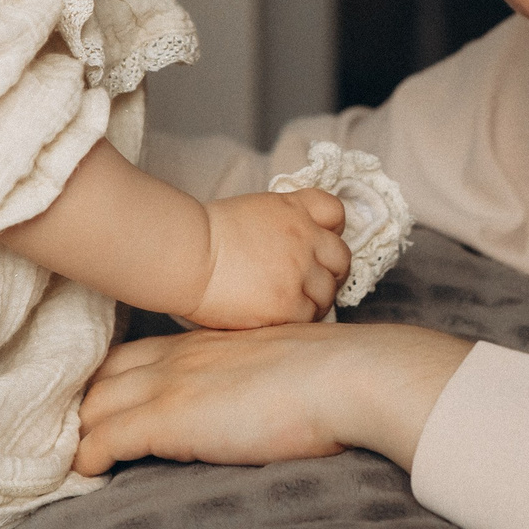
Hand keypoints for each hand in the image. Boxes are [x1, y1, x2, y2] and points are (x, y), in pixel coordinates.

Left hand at [75, 322, 474, 476]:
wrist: (345, 375)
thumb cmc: (329, 374)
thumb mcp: (277, 364)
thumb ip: (247, 376)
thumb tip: (252, 401)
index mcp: (204, 343)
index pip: (134, 355)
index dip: (113, 381)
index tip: (104, 407)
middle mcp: (177, 357)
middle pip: (103, 377)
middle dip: (86, 406)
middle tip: (78, 438)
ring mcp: (168, 386)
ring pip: (95, 405)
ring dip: (81, 433)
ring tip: (76, 461)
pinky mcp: (168, 419)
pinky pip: (104, 438)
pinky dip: (88, 457)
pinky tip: (88, 473)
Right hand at [182, 188, 351, 329]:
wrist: (187, 256)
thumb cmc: (207, 236)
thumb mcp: (254, 211)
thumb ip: (284, 223)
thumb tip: (296, 246)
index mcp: (294, 210)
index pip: (336, 214)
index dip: (330, 231)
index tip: (318, 245)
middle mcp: (305, 238)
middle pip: (340, 258)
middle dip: (329, 271)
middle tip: (309, 283)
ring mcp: (299, 272)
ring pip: (328, 292)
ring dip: (315, 299)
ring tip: (290, 303)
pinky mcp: (288, 304)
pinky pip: (310, 316)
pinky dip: (299, 319)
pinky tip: (280, 316)